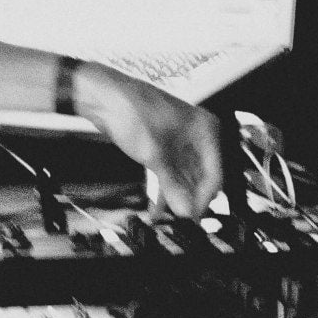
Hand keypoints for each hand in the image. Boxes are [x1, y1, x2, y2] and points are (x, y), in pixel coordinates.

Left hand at [75, 63, 223, 217]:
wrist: (103, 95)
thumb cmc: (131, 110)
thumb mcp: (154, 154)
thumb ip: (173, 185)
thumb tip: (186, 210)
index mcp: (205, 131)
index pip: (214, 174)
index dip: (203, 199)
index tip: (190, 218)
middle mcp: (196, 135)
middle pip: (201, 177)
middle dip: (189, 200)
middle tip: (180, 222)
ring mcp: (179, 140)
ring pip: (184, 177)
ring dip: (176, 197)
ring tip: (167, 220)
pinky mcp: (163, 145)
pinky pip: (170, 171)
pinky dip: (165, 187)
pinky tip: (157, 207)